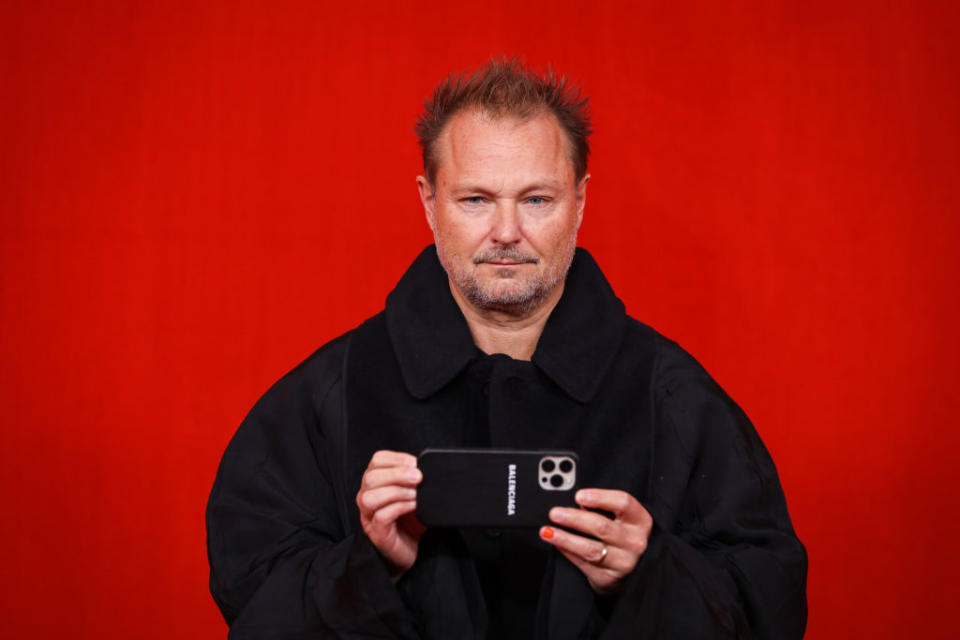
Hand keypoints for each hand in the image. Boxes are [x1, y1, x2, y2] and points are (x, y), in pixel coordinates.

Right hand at [356, 450, 424, 578]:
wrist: (411, 551)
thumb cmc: (411, 520)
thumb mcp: (415, 494)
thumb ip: (417, 480)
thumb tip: (428, 465)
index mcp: (376, 483)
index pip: (376, 461)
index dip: (395, 458)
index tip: (414, 462)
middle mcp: (367, 497)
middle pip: (371, 477)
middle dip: (397, 474)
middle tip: (418, 477)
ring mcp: (368, 516)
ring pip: (370, 497)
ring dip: (396, 491)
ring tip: (415, 494)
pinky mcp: (376, 533)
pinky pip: (381, 516)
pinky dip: (399, 507)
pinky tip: (413, 506)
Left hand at [540, 489, 653, 594]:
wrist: (629, 570)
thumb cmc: (620, 535)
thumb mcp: (620, 519)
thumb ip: (602, 509)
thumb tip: (574, 502)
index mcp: (640, 521)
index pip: (623, 503)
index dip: (600, 497)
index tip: (578, 495)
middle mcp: (635, 542)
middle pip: (602, 527)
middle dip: (574, 518)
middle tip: (555, 513)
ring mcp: (624, 562)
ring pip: (590, 548)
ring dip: (565, 538)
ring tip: (547, 531)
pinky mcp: (609, 578)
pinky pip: (583, 563)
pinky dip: (567, 551)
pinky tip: (556, 543)